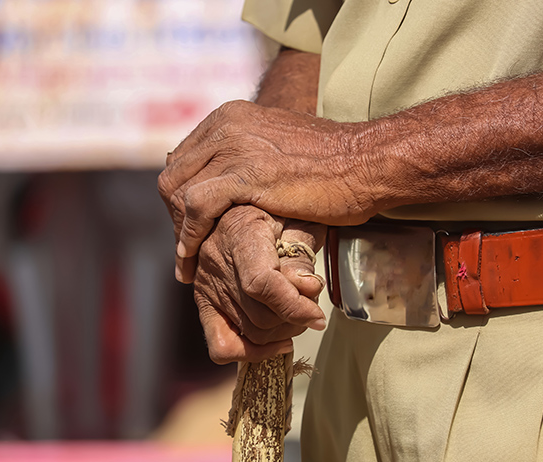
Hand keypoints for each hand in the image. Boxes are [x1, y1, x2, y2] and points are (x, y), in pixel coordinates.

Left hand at [158, 100, 380, 269]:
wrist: (368, 163)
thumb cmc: (335, 164)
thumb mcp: (281, 149)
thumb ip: (252, 157)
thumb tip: (233, 179)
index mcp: (232, 116)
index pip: (184, 159)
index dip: (180, 198)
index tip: (189, 228)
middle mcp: (227, 125)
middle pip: (174, 175)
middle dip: (174, 218)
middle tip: (187, 251)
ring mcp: (234, 147)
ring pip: (177, 192)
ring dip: (178, 233)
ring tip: (188, 264)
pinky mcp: (245, 173)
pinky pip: (196, 207)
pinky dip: (188, 238)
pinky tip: (193, 261)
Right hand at [193, 205, 326, 363]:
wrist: (240, 204)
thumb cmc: (277, 208)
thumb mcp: (298, 216)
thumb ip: (301, 251)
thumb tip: (306, 288)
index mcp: (240, 232)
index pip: (261, 283)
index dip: (293, 306)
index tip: (317, 316)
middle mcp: (216, 260)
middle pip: (259, 315)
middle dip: (294, 319)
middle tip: (311, 307)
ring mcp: (206, 285)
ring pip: (249, 332)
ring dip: (281, 332)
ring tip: (297, 314)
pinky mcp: (204, 302)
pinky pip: (220, 345)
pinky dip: (250, 352)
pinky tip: (275, 342)